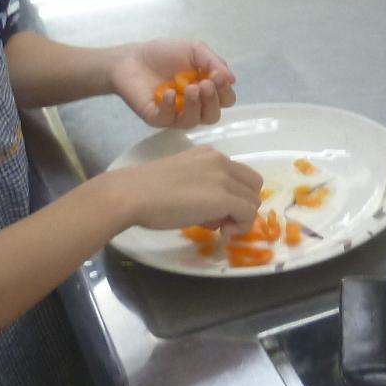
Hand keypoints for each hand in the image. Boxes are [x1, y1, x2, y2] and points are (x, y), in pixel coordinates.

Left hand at [109, 39, 237, 128]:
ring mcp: (175, 114)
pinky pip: (168, 120)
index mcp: (205, 90)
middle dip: (212, 101)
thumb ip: (213, 62)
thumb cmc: (164, 53)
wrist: (131, 57)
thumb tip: (232, 79)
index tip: (216, 76)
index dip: (224, 91)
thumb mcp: (194, 49)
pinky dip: (171, 107)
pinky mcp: (156, 117)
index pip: (225, 99)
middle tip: (204, 84)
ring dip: (194, 105)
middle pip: (212, 115)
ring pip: (193, 121)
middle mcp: (193, 106)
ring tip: (190, 88)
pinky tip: (168, 93)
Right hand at [111, 146, 263, 232]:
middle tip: (219, 220)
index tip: (214, 210)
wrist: (132, 195)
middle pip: (253, 185)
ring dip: (240, 217)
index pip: (239, 174)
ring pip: (253, 200)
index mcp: (209, 154)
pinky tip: (221, 231)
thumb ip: (203, 188)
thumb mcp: (181, 180)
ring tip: (216, 226)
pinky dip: (241, 226)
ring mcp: (223, 177)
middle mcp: (220, 160)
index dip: (233, 195)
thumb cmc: (147, 192)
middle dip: (241, 204)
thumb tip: (218, 213)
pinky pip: (248, 213)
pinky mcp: (224, 197)